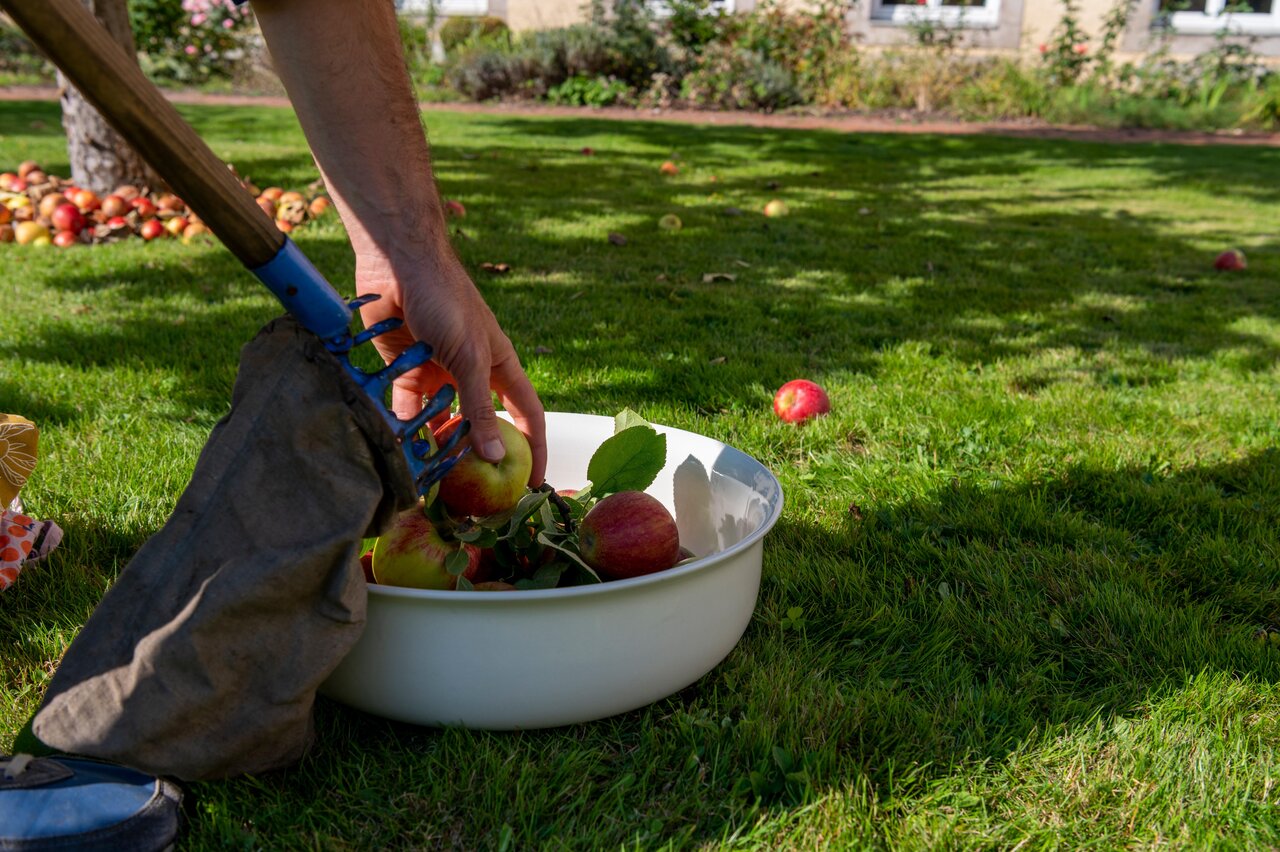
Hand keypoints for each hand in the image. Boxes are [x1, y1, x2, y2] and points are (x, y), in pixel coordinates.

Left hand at [355, 248, 546, 488]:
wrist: (398, 262)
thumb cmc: (446, 302)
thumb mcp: (470, 358)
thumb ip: (480, 408)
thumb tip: (495, 457)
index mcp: (500, 366)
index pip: (527, 414)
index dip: (534, 446)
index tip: (534, 482)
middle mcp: (472, 371)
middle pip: (481, 422)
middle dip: (478, 454)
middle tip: (474, 491)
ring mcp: (439, 370)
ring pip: (442, 418)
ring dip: (438, 442)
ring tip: (432, 475)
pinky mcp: (406, 367)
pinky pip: (408, 405)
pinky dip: (405, 424)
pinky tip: (401, 446)